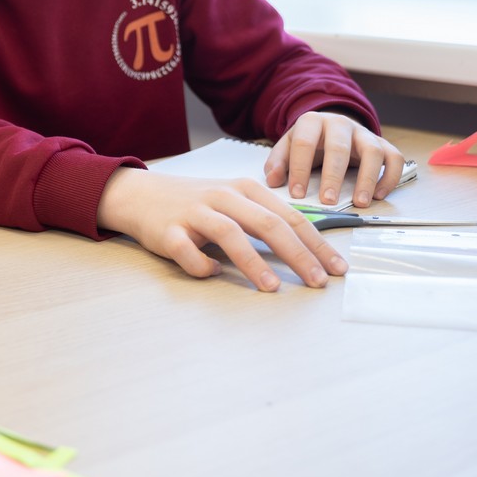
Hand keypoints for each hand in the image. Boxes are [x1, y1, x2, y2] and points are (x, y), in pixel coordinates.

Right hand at [97, 167, 347, 290]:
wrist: (138, 194)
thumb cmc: (194, 202)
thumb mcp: (233, 200)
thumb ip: (264, 217)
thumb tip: (308, 248)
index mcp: (244, 189)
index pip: (289, 217)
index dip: (317, 244)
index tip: (337, 269)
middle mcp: (223, 197)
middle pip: (267, 224)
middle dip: (297, 255)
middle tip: (318, 282)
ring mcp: (194, 213)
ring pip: (230, 235)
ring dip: (254, 263)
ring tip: (272, 287)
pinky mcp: (168, 231)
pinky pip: (188, 252)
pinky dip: (202, 266)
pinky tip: (210, 273)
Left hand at [263, 111, 408, 207]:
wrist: (331, 127)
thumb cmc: (309, 141)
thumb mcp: (287, 146)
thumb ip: (278, 162)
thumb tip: (273, 180)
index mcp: (312, 122)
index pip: (304, 143)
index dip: (300, 170)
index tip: (297, 194)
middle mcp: (340, 124)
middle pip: (339, 148)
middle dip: (333, 176)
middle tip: (328, 201)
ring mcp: (364, 133)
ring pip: (372, 150)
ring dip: (367, 178)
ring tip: (359, 202)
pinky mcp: (382, 143)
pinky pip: (394, 158)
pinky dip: (389, 177)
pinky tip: (378, 195)